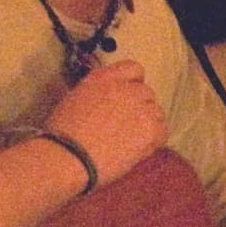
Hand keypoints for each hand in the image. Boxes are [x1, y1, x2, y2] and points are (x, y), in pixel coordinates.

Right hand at [43, 60, 168, 188]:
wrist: (67, 158)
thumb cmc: (62, 136)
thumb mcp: (76, 100)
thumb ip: (99, 94)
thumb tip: (111, 103)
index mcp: (104, 78)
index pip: (133, 69)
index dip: (133, 84)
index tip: (127, 100)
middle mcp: (125, 88)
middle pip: (146, 93)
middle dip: (139, 109)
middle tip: (124, 128)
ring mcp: (140, 106)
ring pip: (156, 112)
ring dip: (147, 125)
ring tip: (128, 142)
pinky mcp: (150, 127)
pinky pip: (162, 131)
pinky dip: (153, 142)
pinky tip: (135, 150)